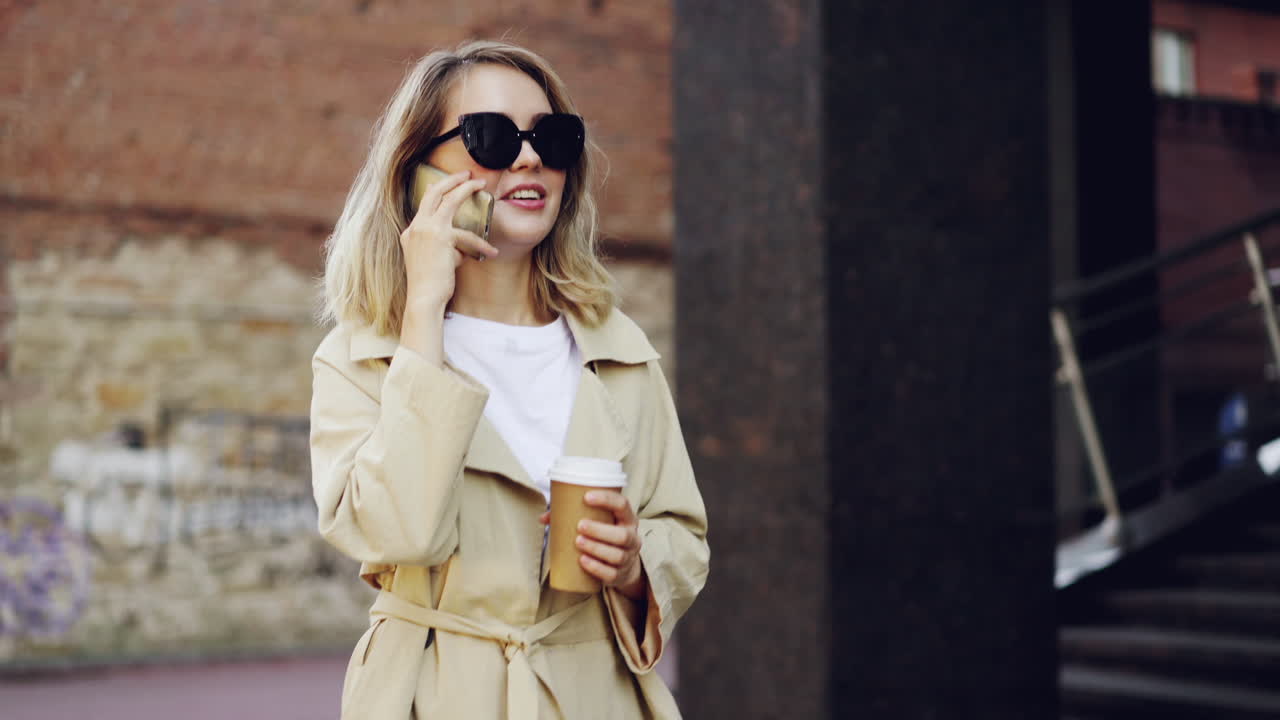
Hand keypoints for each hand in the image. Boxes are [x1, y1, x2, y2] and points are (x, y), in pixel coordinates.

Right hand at [399, 171, 498, 310]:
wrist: (423, 298)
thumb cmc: (429, 284)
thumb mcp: (431, 261)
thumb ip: (443, 248)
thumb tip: (461, 248)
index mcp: (411, 232)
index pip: (424, 205)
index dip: (436, 191)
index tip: (444, 183)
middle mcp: (416, 227)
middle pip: (433, 193)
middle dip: (451, 179)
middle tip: (467, 173)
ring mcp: (427, 230)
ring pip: (449, 200)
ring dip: (466, 188)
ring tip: (480, 183)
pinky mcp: (442, 238)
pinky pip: (467, 235)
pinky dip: (480, 244)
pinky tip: (491, 252)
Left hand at [539, 490, 644, 598]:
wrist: (623, 565)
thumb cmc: (606, 536)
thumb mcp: (598, 522)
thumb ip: (572, 517)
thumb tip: (543, 518)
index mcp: (627, 518)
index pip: (622, 505)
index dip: (606, 500)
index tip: (587, 497)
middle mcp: (632, 537)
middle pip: (622, 535)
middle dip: (600, 530)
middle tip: (579, 526)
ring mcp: (628, 558)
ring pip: (617, 555)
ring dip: (596, 548)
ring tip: (578, 542)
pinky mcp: (620, 575)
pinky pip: (611, 574)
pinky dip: (596, 568)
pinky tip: (583, 561)